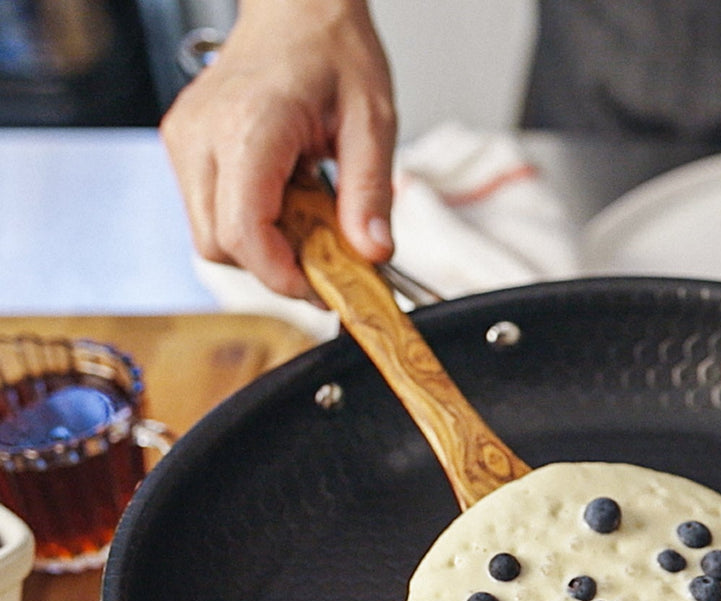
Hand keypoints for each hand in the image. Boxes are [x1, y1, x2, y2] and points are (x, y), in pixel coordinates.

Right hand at [160, 0, 396, 299]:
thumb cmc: (332, 50)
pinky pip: (208, 210)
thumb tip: (373, 253)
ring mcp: (185, 140)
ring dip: (262, 246)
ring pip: (209, 235)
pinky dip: (249, 222)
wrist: (296, 8)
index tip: (324, 289)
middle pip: (220, 245)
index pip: (243, 231)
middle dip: (275, 266)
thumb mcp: (373, 121)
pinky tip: (284, 196)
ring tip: (308, 214)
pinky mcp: (184, 145)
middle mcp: (202, 135)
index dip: (282, 275)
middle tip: (327, 258)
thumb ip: (370, 192)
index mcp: (250, 126)